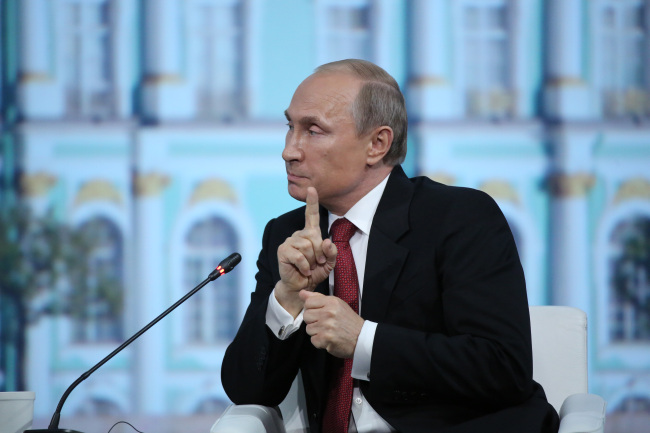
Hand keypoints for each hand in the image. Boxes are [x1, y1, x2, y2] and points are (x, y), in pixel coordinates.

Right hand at [275, 187, 336, 316]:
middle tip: (317, 263)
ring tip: (309, 267)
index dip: (311, 201)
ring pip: (307, 246)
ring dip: (312, 261)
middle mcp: (299, 235)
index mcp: (310, 234)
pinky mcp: (282, 251)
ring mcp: (289, 242)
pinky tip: (303, 270)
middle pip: (315, 237)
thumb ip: (332, 252)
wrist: (301, 286)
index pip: (310, 215)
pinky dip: (305, 266)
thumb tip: (327, 241)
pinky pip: (299, 256)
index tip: (312, 188)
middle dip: (320, 254)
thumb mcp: (329, 263)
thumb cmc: (314, 272)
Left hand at [300, 290, 363, 358]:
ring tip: (328, 331)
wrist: (361, 337)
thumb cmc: (348, 320)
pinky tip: (328, 338)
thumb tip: (302, 293)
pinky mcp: (325, 339)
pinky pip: (313, 340)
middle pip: (306, 316)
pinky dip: (320, 341)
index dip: (311, 308)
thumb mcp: (336, 304)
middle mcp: (328, 313)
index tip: (319, 312)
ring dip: (316, 332)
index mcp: (331, 302)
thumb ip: (318, 298)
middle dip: (313, 320)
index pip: (308, 302)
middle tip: (324, 323)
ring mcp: (326, 327)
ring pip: (308, 329)